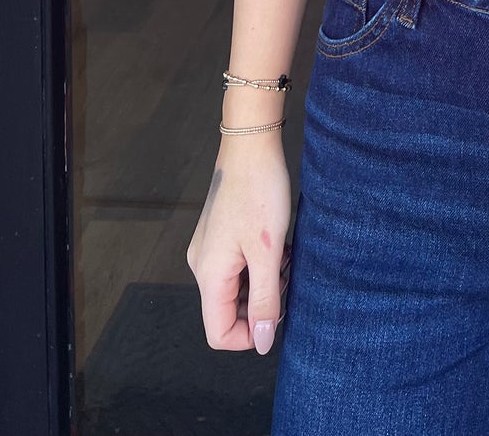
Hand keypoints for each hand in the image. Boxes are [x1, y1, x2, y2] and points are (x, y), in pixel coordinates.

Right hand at [186, 137, 292, 353]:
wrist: (251, 145)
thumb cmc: (259, 193)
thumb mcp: (268, 252)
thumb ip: (265, 300)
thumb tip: (263, 343)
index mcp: (209, 274)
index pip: (218, 333)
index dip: (250, 335)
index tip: (278, 312)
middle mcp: (202, 266)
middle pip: (226, 312)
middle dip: (259, 307)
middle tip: (286, 280)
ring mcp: (209, 249)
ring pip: (234, 290)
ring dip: (261, 285)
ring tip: (283, 259)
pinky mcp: (219, 236)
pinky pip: (236, 268)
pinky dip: (258, 267)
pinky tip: (278, 247)